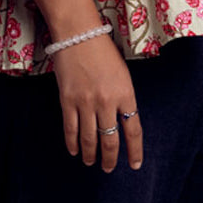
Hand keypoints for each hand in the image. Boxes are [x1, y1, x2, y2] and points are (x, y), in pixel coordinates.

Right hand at [51, 32, 143, 172]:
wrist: (79, 34)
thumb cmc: (103, 51)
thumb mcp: (122, 74)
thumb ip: (124, 98)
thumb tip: (121, 122)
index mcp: (126, 94)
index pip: (134, 131)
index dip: (134, 151)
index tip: (134, 165)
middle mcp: (107, 102)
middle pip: (111, 140)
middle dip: (110, 159)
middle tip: (108, 168)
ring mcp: (86, 102)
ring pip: (90, 139)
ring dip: (91, 155)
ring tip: (91, 162)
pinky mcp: (68, 100)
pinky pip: (71, 129)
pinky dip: (73, 144)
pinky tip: (75, 151)